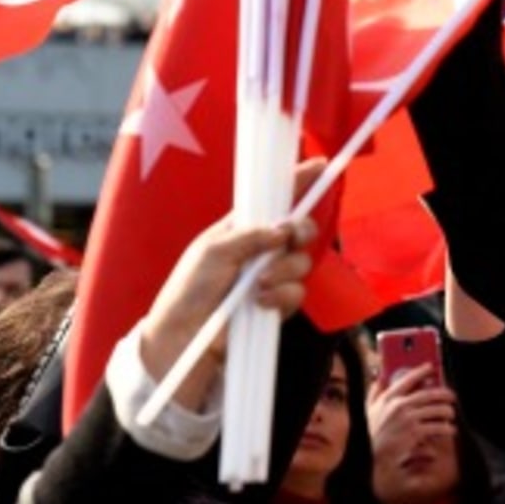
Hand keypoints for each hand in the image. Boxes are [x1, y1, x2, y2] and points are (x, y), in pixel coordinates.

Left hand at [138, 162, 321, 408]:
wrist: (186, 338)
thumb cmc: (189, 290)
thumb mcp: (212, 252)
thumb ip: (249, 236)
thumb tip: (282, 230)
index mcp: (243, 230)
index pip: (274, 199)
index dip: (296, 182)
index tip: (318, 166)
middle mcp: (262, 250)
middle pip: (299, 229)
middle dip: (300, 231)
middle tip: (290, 237)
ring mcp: (273, 277)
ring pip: (302, 262)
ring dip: (283, 270)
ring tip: (257, 284)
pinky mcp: (279, 304)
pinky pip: (298, 292)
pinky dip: (282, 295)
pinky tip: (262, 302)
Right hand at [366, 364, 457, 467]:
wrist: (368, 458)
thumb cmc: (368, 435)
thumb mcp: (367, 411)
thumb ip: (373, 394)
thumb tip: (377, 378)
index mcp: (387, 399)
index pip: (407, 380)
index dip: (420, 371)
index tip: (430, 367)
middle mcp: (398, 406)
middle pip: (429, 394)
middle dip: (444, 394)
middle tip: (452, 396)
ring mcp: (408, 419)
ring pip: (437, 410)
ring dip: (448, 411)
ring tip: (451, 414)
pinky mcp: (415, 433)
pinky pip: (437, 427)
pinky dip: (446, 428)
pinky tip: (450, 429)